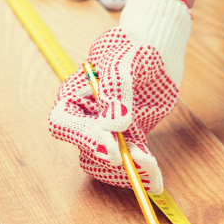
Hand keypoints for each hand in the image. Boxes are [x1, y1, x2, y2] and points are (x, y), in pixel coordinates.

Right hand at [48, 0, 190, 194]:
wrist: (160, 44)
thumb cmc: (136, 44)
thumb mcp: (126, 59)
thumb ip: (118, 88)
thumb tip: (112, 125)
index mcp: (74, 93)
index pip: (64, 123)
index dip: (84, 138)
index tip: (112, 147)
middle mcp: (87, 115)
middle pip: (86, 150)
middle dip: (112, 160)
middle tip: (139, 159)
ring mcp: (108, 129)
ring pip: (107, 163)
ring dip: (128, 170)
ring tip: (151, 166)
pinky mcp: (130, 136)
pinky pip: (130, 161)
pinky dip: (142, 171)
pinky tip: (155, 179)